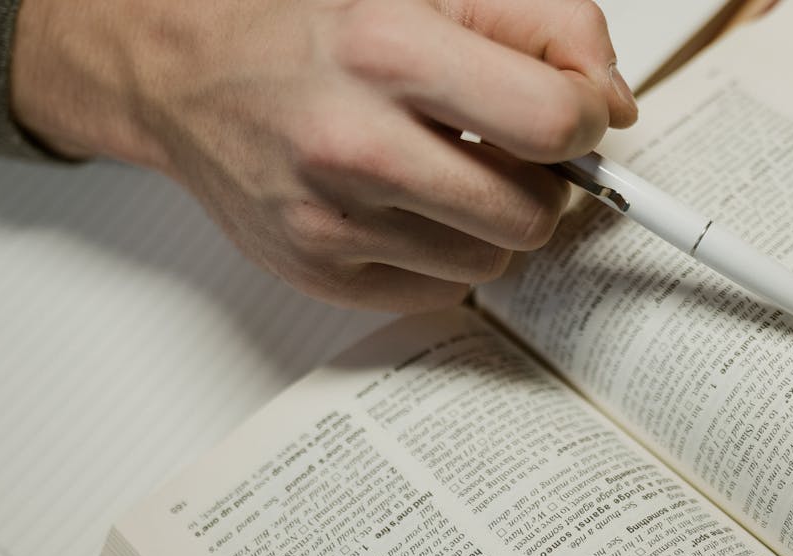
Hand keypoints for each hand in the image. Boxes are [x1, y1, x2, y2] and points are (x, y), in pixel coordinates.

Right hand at [10, 0, 637, 311]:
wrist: (181, 66)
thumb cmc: (303, 21)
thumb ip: (540, 23)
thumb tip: (611, 105)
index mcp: (385, 48)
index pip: (551, 121)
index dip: (584, 120)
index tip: (573, 112)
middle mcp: (352, 142)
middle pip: (531, 213)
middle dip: (539, 182)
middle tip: (505, 147)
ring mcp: (331, 220)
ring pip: (492, 261)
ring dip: (490, 221)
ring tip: (445, 169)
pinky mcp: (319, 273)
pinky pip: (441, 291)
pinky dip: (443, 252)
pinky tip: (407, 205)